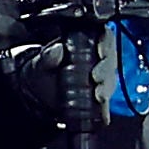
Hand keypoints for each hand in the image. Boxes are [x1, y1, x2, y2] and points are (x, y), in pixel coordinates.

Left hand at [0, 31, 118, 119]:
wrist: (38, 93)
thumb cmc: (42, 72)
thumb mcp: (40, 63)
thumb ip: (47, 56)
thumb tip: (58, 49)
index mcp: (85, 43)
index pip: (104, 37)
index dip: (106, 42)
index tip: (100, 51)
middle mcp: (97, 59)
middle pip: (110, 60)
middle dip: (106, 69)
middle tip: (96, 77)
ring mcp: (99, 78)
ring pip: (110, 79)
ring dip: (107, 87)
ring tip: (99, 95)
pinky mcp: (98, 95)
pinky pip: (106, 98)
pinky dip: (105, 105)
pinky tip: (102, 110)